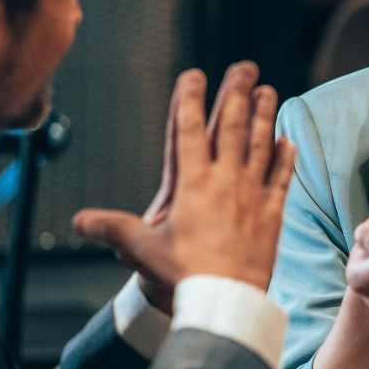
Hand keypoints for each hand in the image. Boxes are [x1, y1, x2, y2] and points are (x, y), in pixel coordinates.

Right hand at [73, 64, 295, 294]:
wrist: (226, 300)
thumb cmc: (182, 276)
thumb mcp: (139, 249)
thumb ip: (111, 229)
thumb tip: (80, 221)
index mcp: (191, 183)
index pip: (189, 130)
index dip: (190, 99)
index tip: (194, 75)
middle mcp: (225, 181)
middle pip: (232, 126)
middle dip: (237, 93)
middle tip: (244, 68)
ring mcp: (252, 195)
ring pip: (260, 145)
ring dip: (265, 116)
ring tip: (269, 91)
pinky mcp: (272, 214)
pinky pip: (281, 178)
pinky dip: (285, 158)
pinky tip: (288, 141)